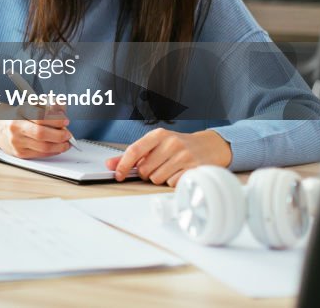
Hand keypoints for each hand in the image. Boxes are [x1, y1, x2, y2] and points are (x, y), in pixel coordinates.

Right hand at [0, 104, 72, 158]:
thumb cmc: (19, 116)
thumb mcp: (31, 105)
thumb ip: (49, 104)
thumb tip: (62, 108)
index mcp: (20, 111)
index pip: (39, 116)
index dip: (55, 119)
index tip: (65, 121)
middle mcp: (16, 126)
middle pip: (41, 133)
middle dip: (59, 135)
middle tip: (68, 134)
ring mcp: (16, 141)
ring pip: (43, 147)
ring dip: (59, 146)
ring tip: (66, 142)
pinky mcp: (19, 153)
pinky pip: (40, 154)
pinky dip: (53, 152)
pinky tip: (58, 147)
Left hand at [107, 128, 232, 185]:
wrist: (209, 146)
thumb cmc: (178, 145)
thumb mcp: (156, 144)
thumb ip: (133, 154)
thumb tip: (110, 164)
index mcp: (159, 135)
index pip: (135, 150)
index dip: (123, 165)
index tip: (118, 174)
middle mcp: (171, 143)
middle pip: (145, 169)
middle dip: (147, 172)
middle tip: (157, 166)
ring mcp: (184, 156)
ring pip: (157, 178)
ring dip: (160, 178)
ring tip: (170, 168)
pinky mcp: (194, 169)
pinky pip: (172, 184)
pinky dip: (172, 182)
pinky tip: (179, 173)